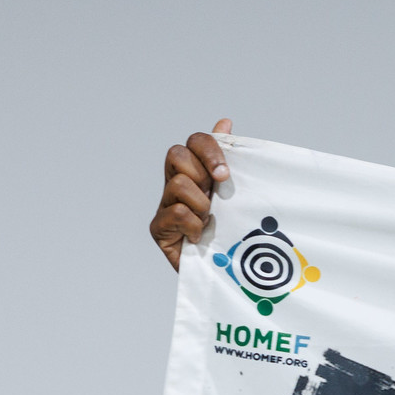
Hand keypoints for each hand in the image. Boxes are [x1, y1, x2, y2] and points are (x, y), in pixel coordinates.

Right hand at [152, 118, 232, 269]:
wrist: (224, 272)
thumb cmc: (231, 231)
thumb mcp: (236, 194)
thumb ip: (228, 160)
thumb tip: (225, 122)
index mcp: (196, 172)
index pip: (194, 141)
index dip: (209, 149)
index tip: (225, 173)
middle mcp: (176, 184)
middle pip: (176, 154)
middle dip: (202, 173)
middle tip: (216, 194)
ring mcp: (164, 205)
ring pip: (178, 184)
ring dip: (201, 204)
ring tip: (208, 221)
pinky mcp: (158, 228)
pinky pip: (176, 211)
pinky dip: (194, 224)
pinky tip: (199, 236)